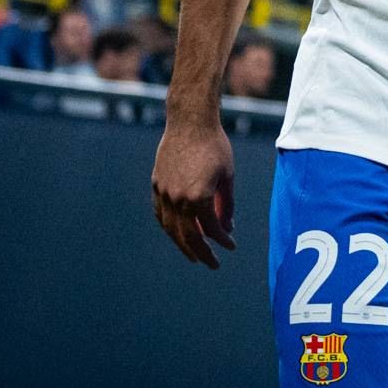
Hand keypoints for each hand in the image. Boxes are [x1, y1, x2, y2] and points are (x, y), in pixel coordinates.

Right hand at [151, 118, 236, 266]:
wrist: (190, 123)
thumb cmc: (215, 147)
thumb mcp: (227, 176)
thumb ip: (226, 205)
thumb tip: (227, 227)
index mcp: (199, 197)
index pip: (212, 229)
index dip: (222, 240)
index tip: (231, 247)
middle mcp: (178, 199)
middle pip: (188, 236)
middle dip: (201, 252)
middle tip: (212, 264)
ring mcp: (164, 193)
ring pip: (171, 228)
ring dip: (182, 244)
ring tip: (193, 255)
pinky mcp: (156, 186)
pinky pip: (160, 214)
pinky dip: (169, 227)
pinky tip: (176, 234)